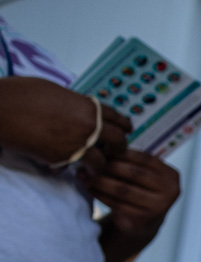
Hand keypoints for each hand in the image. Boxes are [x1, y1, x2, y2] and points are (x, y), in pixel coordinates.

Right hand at [0, 77, 130, 169]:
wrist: (0, 109)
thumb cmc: (21, 94)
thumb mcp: (55, 91)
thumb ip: (73, 102)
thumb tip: (78, 107)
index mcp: (88, 106)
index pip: (118, 118)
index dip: (124, 125)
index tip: (127, 130)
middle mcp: (89, 126)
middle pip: (119, 141)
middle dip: (119, 148)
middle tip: (115, 152)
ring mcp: (77, 144)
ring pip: (102, 162)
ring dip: (100, 166)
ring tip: (95, 168)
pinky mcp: (62, 159)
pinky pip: (76, 168)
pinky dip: (75, 170)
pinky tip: (71, 170)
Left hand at [87, 149, 180, 238]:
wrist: (142, 223)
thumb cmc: (138, 190)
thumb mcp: (142, 175)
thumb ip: (130, 161)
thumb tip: (102, 144)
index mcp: (171, 175)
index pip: (146, 159)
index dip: (122, 153)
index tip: (102, 150)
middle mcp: (170, 191)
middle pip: (135, 173)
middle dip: (109, 166)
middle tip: (90, 162)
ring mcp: (158, 207)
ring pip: (123, 189)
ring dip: (100, 181)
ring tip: (85, 175)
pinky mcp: (142, 219)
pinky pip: (116, 204)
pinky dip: (100, 194)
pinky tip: (90, 188)